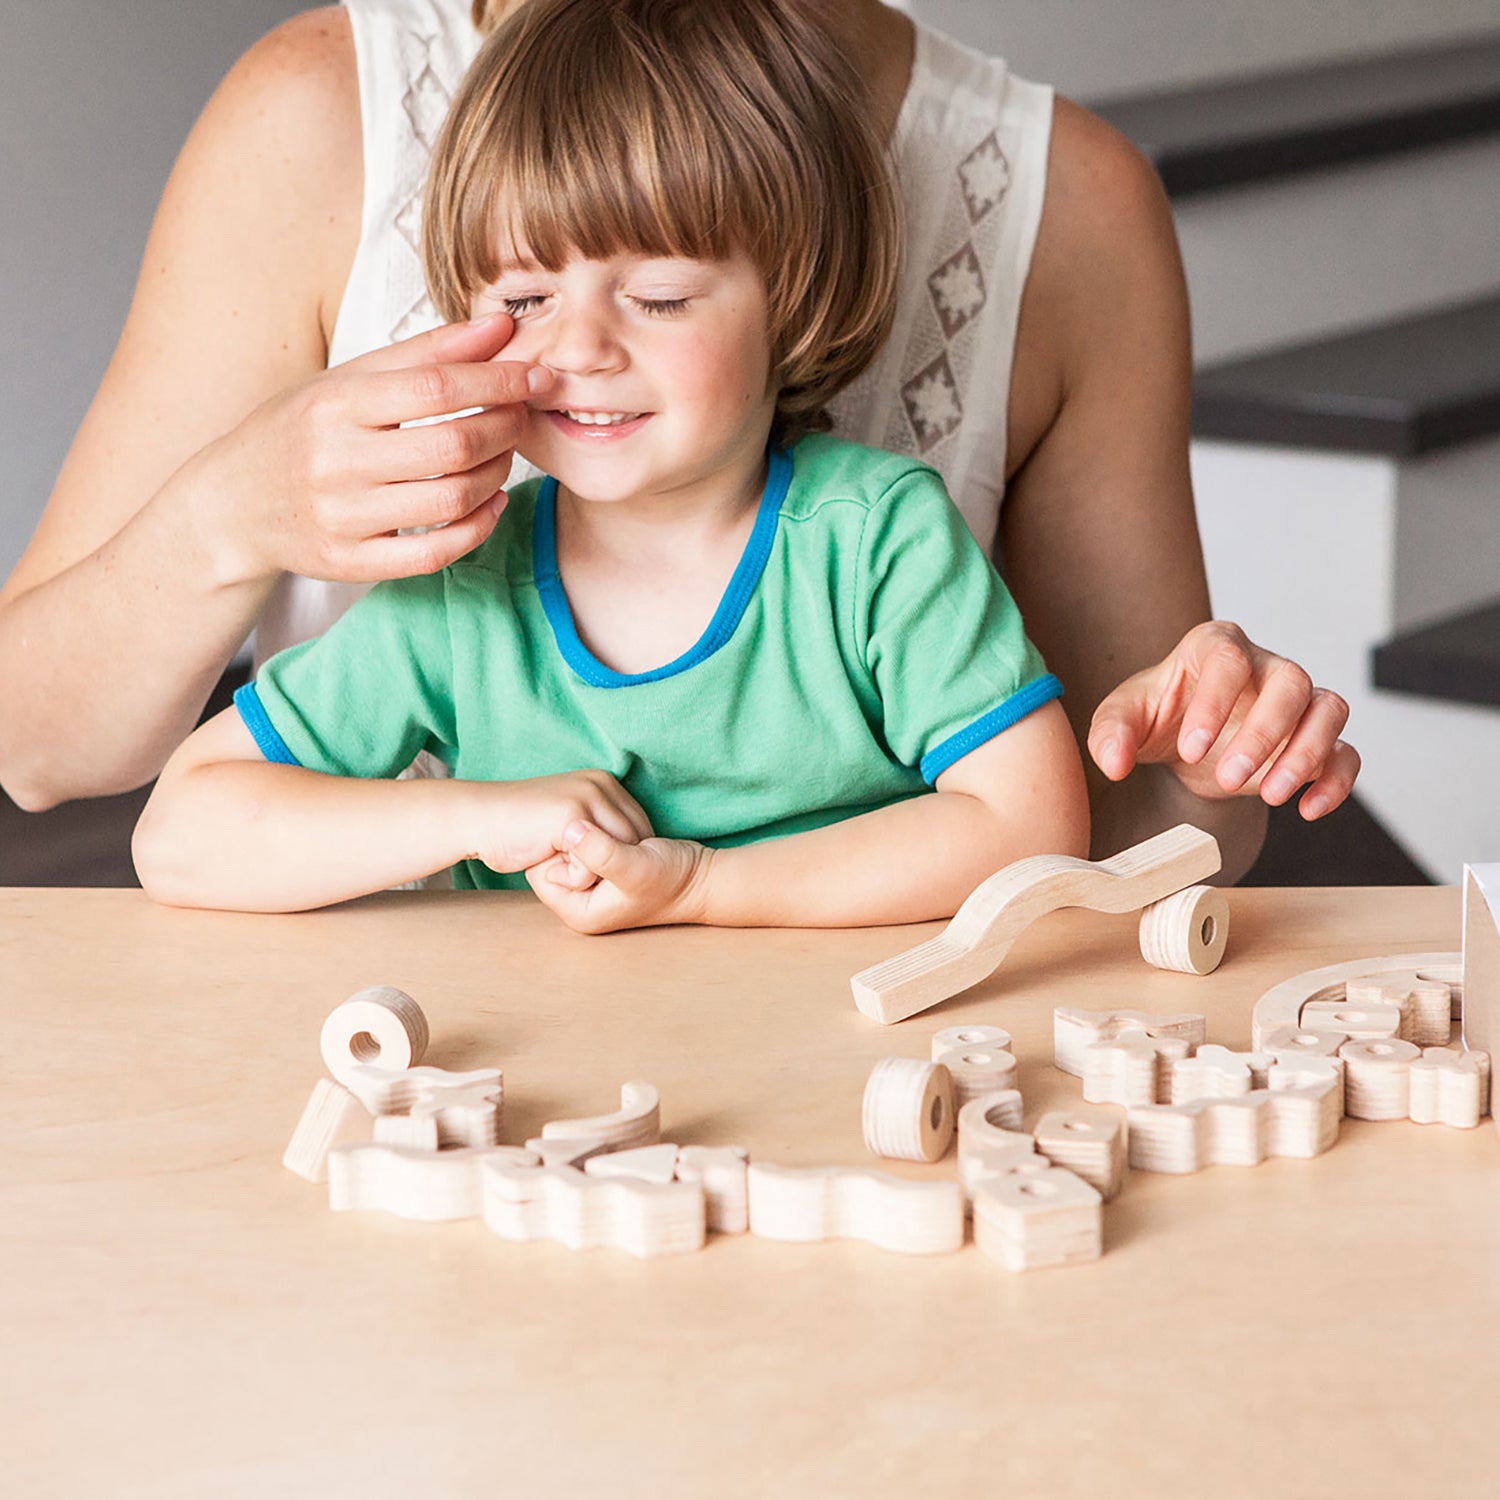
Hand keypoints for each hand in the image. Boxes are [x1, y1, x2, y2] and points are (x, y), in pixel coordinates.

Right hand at [198, 313, 554, 584]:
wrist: (232, 504)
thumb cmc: (302, 430)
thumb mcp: (351, 380)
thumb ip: (429, 353)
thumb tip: (502, 327)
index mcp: (336, 404)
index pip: (437, 387)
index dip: (498, 381)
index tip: (535, 377)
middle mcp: (336, 462)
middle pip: (452, 447)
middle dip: (504, 428)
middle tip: (519, 417)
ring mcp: (343, 518)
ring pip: (451, 501)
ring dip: (496, 475)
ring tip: (501, 455)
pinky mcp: (352, 562)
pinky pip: (435, 553)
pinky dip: (477, 527)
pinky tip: (489, 502)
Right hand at [468, 772, 651, 876]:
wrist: (477, 818)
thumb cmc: (519, 827)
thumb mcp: (567, 820)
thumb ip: (596, 827)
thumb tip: (631, 850)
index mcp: (603, 781)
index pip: (640, 826)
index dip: (626, 855)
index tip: (599, 870)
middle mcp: (601, 784)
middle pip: (637, 842)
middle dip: (616, 866)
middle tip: (576, 872)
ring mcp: (587, 797)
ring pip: (621, 855)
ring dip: (595, 873)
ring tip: (560, 866)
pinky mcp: (572, 817)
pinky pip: (595, 864)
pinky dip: (575, 877)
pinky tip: (546, 863)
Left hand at [526, 820, 712, 934]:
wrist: (702, 879)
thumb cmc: (672, 878)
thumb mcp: (635, 866)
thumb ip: (601, 851)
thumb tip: (569, 827)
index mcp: (578, 911)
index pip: (541, 873)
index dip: (558, 848)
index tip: (585, 840)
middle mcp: (580, 901)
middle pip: (549, 862)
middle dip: (568, 842)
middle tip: (598, 836)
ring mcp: (591, 887)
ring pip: (566, 852)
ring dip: (582, 836)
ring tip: (610, 836)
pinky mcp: (602, 870)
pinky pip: (582, 847)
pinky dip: (594, 834)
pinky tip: (614, 831)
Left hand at [1087, 621, 1359, 818]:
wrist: (1185, 742)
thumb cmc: (1159, 716)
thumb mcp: (1124, 719)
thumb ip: (1110, 734)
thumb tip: (1113, 763)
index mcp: (1214, 646)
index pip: (1228, 659)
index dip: (1215, 703)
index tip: (1191, 749)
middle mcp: (1265, 666)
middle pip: (1290, 681)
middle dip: (1264, 732)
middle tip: (1230, 777)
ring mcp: (1297, 701)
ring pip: (1328, 710)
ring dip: (1306, 754)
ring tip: (1272, 794)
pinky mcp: (1314, 738)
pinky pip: (1346, 752)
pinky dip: (1335, 780)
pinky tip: (1307, 809)